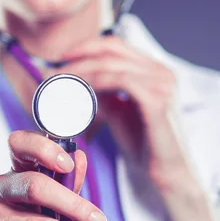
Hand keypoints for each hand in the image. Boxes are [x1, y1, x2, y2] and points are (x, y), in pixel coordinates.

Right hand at [0, 130, 107, 220]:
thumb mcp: (60, 216)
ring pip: (32, 205)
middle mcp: (2, 186)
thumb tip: (81, 158)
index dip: (44, 148)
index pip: (21, 144)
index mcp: (18, 173)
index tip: (70, 164)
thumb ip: (69, 187)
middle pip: (34, 180)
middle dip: (72, 202)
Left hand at [55, 36, 194, 190]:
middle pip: (111, 51)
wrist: (168, 174)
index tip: (59, 59)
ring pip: (111, 65)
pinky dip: (94, 84)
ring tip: (57, 84)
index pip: (115, 46)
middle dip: (76, 59)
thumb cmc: (145, 147)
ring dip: (79, 72)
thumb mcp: (118, 114)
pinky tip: (77, 95)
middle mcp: (161, 71)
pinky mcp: (157, 99)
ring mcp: (162, 83)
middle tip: (50, 72)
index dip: (85, 48)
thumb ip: (101, 95)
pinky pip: (119, 81)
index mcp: (154, 71)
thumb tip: (74, 84)